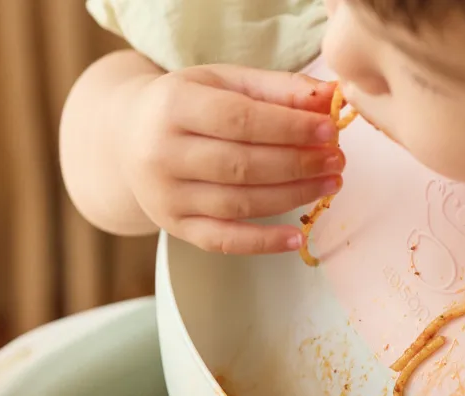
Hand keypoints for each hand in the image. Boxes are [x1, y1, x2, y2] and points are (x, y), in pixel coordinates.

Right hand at [119, 64, 343, 253]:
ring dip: (292, 197)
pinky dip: (262, 243)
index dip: (288, 127)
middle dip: (298, 163)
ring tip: (329, 185)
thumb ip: (277, 89)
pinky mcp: (174, 226)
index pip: (240, 120)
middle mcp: (163, 153)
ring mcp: (166, 195)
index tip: (328, 130)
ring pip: (239, 203)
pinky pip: (223, 241)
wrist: (128, 137)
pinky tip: (297, 237)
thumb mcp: (223, 82)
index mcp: (173, 105)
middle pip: (241, 164)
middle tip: (336, 159)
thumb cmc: (187, 105)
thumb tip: (331, 98)